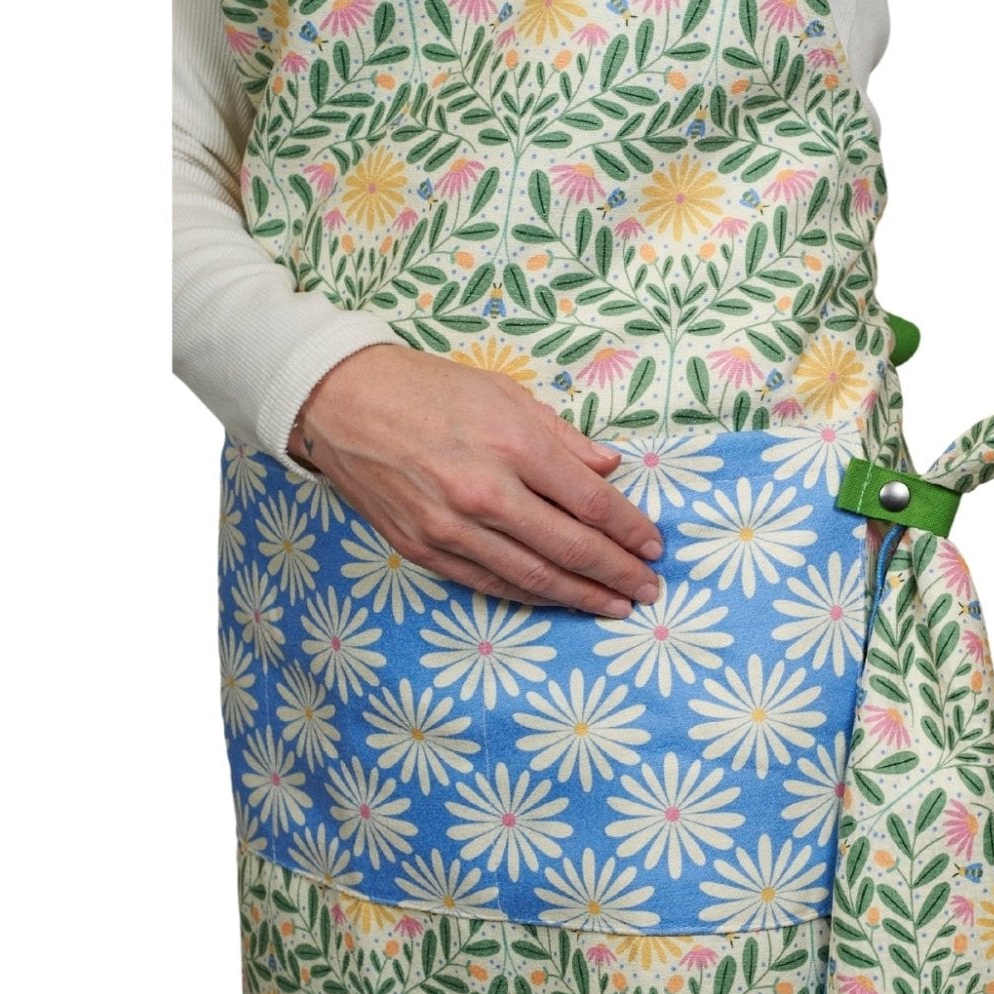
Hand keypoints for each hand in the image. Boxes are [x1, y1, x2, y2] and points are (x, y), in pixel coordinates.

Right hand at [287, 345, 663, 616]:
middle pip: (571, 548)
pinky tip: (558, 599)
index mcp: (513, 445)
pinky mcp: (423, 547)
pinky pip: (489, 583)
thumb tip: (609, 468)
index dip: (631, 530)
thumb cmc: (425, 387)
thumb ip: (562, 437)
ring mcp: (451, 527)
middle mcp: (486, 493)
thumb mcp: (504, 393)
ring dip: (582, 596)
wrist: (339, 400)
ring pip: (533, 577)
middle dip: (618, 573)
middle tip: (650, 589)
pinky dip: (531, 596)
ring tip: (615, 605)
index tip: (654, 545)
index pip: (591, 503)